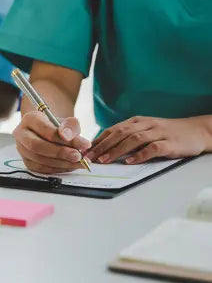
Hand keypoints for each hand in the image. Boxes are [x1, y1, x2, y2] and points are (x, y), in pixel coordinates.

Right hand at [13, 111, 90, 173]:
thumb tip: (67, 136)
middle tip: (78, 156)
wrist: (49, 132)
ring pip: (39, 160)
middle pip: (37, 146)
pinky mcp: (27, 162)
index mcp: (30, 119)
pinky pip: (41, 169)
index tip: (83, 144)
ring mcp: (22, 149)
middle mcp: (22, 134)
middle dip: (60, 153)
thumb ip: (70, 126)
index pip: (44, 129)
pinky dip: (58, 169)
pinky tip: (70, 166)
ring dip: (62, 163)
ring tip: (79, 162)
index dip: (63, 138)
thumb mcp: (67, 122)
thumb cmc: (57, 126)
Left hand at [85, 116, 207, 164]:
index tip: (86, 150)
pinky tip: (130, 161)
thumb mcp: (145, 130)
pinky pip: (153, 148)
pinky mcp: (170, 143)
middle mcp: (145, 124)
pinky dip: (140, 155)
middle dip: (102, 146)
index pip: (113, 129)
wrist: (197, 131)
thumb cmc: (167, 133)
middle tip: (90, 157)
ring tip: (104, 160)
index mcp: (136, 121)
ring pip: (133, 139)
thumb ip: (128, 136)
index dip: (98, 140)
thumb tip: (104, 148)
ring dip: (117, 150)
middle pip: (120, 133)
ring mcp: (158, 133)